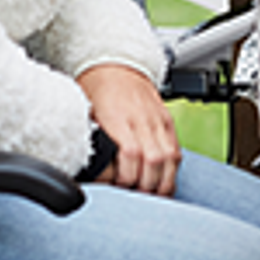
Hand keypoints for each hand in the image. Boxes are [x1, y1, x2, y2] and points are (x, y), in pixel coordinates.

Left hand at [77, 63, 180, 196]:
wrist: (114, 61)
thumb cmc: (94, 89)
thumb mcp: (83, 111)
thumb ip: (87, 139)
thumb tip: (83, 169)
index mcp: (117, 115)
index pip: (131, 153)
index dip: (126, 177)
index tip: (117, 187)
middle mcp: (141, 117)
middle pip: (155, 160)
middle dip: (146, 186)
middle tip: (135, 197)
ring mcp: (157, 119)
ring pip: (171, 158)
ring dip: (163, 182)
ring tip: (152, 196)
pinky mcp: (167, 120)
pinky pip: (176, 150)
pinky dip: (172, 170)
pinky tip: (162, 182)